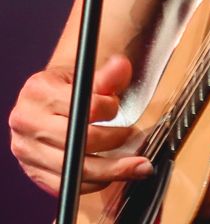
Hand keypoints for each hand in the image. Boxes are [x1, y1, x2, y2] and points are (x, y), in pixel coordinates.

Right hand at [9, 55, 152, 195]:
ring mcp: (28, 151)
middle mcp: (27, 122)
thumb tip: (122, 68)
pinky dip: (94, 183)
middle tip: (134, 137)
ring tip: (136, 164)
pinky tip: (111, 174)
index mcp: (39, 91)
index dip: (108, 109)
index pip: (83, 107)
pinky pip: (68, 187)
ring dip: (112, 170)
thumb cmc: (65, 87)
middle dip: (114, 141)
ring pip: (77, 169)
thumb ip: (106, 74)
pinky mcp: (33, 173)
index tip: (118, 108)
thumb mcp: (83, 73)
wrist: (42, 102)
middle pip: (80, 141)